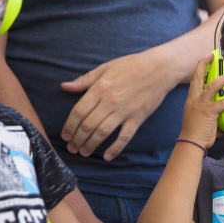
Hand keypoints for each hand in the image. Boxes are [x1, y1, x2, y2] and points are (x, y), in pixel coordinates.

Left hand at [60, 47, 175, 161]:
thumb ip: (84, 80)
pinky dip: (115, 148)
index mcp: (100, 88)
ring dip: (90, 145)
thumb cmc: (131, 66)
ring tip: (83, 153)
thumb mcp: (105, 68)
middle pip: (88, 125)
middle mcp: (110, 102)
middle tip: (71, 148)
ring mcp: (124, 111)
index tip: (64, 135)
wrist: (159, 69)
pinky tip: (107, 157)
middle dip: (77, 139)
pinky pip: (125, 137)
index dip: (69, 126)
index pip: (79, 112)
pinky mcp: (137, 118)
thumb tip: (64, 86)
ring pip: (103, 132)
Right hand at [178, 53, 223, 149]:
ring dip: (223, 81)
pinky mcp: (208, 112)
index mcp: (192, 99)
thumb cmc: (196, 133)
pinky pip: (223, 103)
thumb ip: (213, 114)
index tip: (206, 58)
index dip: (200, 66)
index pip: (194, 79)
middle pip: (198, 76)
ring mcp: (201, 104)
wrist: (191, 143)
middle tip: (213, 55)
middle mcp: (194, 99)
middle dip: (205, 63)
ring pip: (212, 86)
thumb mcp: (201, 119)